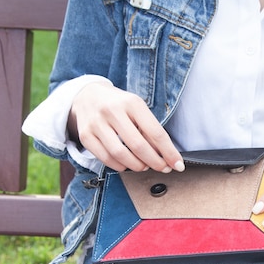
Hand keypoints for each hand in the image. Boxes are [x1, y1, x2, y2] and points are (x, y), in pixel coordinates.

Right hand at [68, 81, 183, 172]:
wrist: (87, 96)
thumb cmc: (118, 105)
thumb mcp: (137, 108)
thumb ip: (150, 129)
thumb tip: (166, 155)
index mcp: (132, 103)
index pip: (155, 132)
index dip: (169, 152)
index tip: (177, 164)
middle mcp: (112, 111)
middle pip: (138, 146)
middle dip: (155, 162)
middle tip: (162, 168)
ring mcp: (97, 123)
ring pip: (121, 155)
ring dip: (137, 166)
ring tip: (144, 166)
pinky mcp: (86, 135)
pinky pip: (106, 158)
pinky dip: (120, 166)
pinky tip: (127, 164)